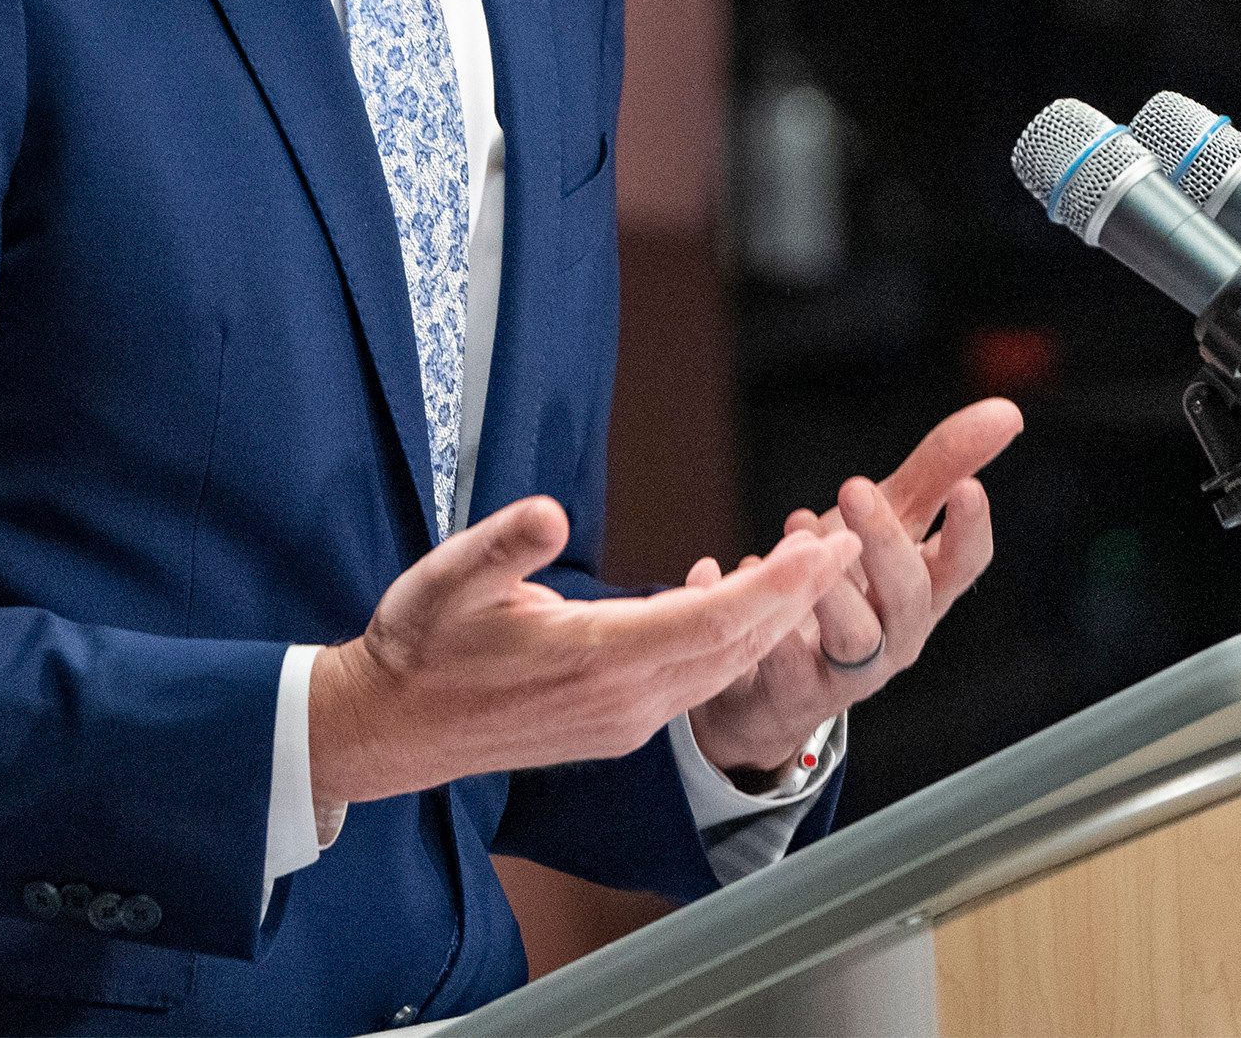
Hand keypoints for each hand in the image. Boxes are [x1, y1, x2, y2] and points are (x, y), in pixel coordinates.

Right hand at [308, 494, 862, 807]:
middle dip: (797, 598)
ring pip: (721, 671)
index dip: (773, 586)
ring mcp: (623, 722)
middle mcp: (622, 701)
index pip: (709, 621)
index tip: (820, 547)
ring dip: (773, 622)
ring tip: (814, 570)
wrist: (391, 727)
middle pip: (733, 648)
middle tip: (849, 544)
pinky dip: (733, 645)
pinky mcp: (615, 729)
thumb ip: (504, 545)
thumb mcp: (447, 578)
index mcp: (593, 658)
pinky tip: (748, 613)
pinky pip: (695, 685)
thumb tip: (549, 512)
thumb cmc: (419, 643)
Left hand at [683, 397, 1022, 778]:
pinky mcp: (788, 691)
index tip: (969, 489)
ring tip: (796, 531)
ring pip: (853, 638)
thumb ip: (939, 469)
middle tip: (854, 487)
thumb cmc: (844, 591)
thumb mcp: (887, 526)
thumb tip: (1007, 413)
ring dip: (829, 585)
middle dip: (887, 543)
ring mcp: (843, 671)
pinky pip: (773, 660)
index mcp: (921, 593)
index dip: (970, 530)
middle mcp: (893, 637)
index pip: (963, 566)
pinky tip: (724, 568)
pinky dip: (751, 611)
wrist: (774, 686)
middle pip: (910, 599)